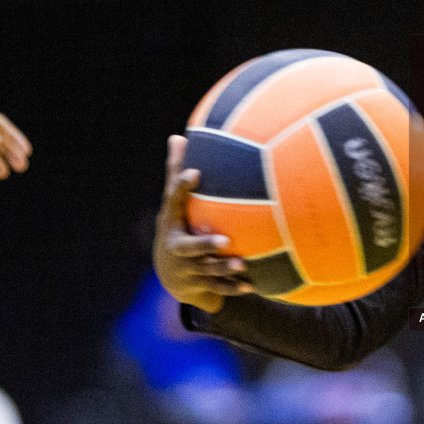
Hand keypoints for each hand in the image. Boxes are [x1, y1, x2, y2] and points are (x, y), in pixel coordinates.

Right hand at [154, 135, 253, 313]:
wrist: (172, 277)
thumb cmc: (179, 228)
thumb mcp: (174, 205)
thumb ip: (177, 174)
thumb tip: (178, 135)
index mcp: (172, 223)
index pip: (174, 203)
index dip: (182, 188)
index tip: (196, 173)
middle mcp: (177, 247)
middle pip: (190, 248)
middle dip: (206, 245)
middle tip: (225, 240)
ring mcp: (188, 269)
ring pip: (207, 271)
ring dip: (225, 268)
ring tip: (243, 264)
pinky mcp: (199, 286)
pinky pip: (218, 288)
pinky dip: (234, 288)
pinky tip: (251, 285)